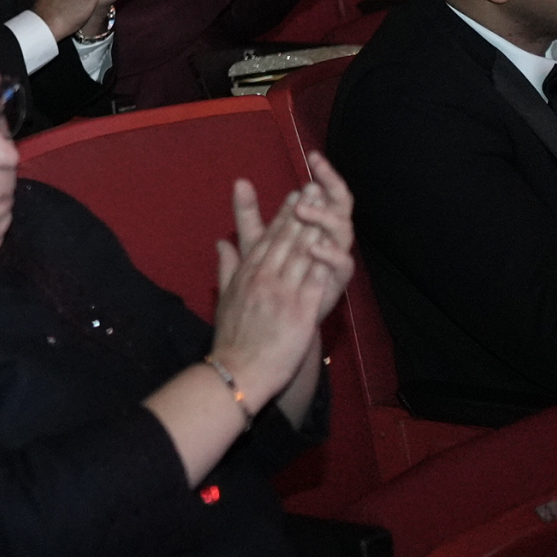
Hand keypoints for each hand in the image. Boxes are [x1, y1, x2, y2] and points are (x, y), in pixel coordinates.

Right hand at [209, 159, 354, 404]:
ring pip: (301, 254)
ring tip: (326, 208)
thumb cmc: (231, 336)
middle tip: (314, 188)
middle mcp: (263, 277)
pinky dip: (325, 262)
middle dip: (302, 211)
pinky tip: (334, 245)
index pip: (267, 236)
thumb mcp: (225, 295)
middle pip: (286, 238)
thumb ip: (226, 265)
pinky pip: (316, 281)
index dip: (283, 213)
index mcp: (246, 272)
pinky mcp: (300, 311)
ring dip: (315, 228)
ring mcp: (282, 292)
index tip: (295, 195)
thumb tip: (222, 241)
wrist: (237, 368)